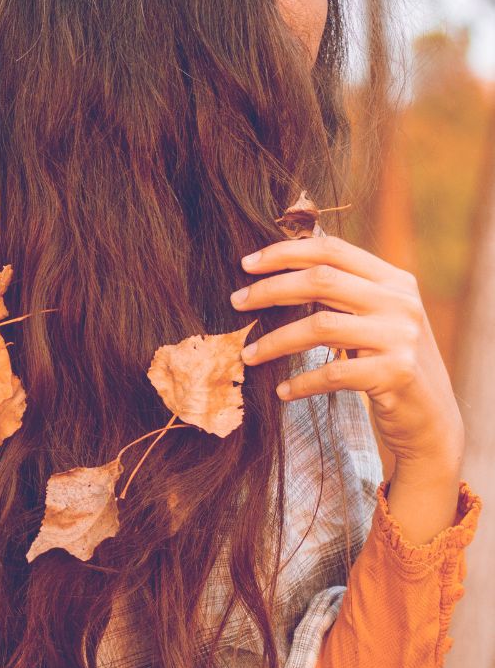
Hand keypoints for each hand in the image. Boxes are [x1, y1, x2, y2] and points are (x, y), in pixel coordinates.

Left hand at [230, 235, 463, 482]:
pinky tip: (282, 392)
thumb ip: (345, 293)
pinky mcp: (396, 373)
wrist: (431, 417)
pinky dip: (301, 383)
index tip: (246, 264)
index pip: (333, 250)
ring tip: (248, 355)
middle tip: (236, 302)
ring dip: (275, 341)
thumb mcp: (375, 319)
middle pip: (321, 280)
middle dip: (270, 290)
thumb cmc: (388, 364)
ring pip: (320, 326)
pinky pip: (332, 373)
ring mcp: (401, 336)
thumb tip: (281, 271)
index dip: (286, 252)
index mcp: (394, 280)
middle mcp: (400, 301)